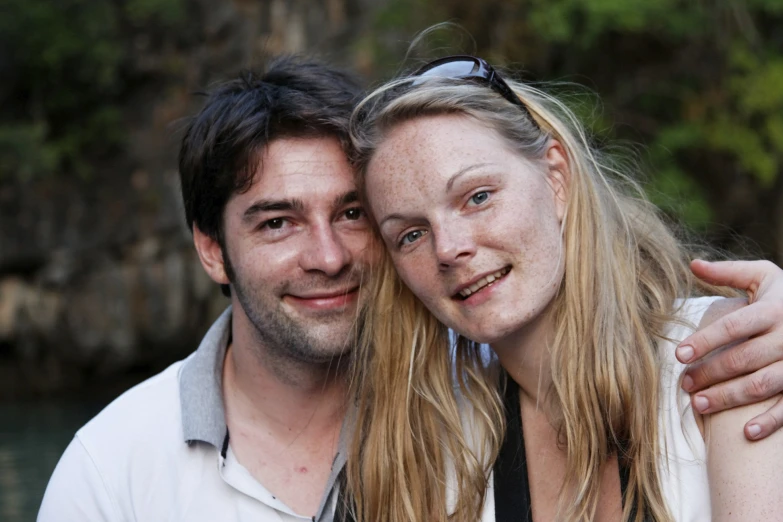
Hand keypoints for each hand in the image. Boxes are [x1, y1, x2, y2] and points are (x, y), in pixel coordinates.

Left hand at [676, 259, 782, 440]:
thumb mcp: (764, 277)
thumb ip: (729, 273)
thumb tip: (692, 264)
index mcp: (774, 310)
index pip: (733, 327)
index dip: (704, 341)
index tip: (678, 355)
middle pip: (742, 359)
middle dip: (710, 373)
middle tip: (684, 384)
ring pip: (761, 385)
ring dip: (729, 398)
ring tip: (699, 405)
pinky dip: (770, 421)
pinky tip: (745, 432)